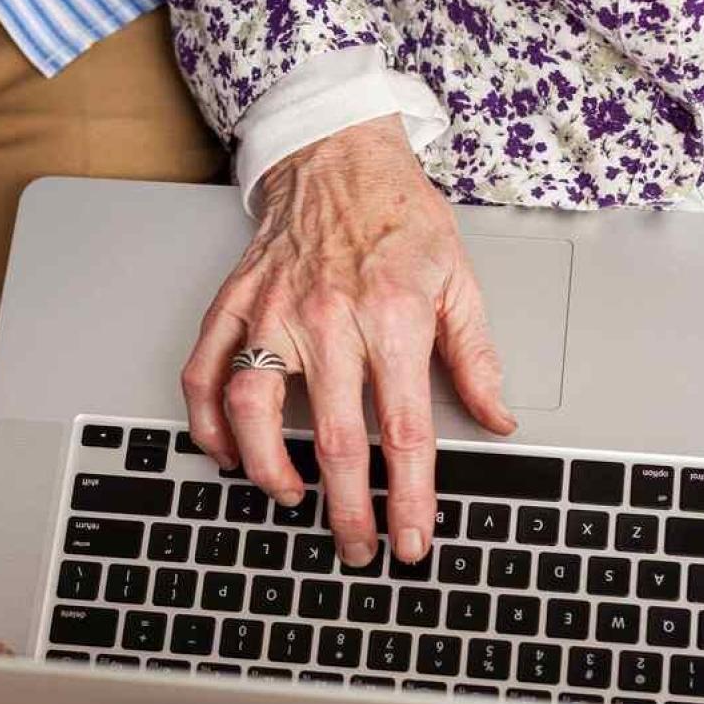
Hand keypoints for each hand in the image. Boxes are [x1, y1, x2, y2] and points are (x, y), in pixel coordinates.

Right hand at [184, 115, 515, 566]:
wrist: (338, 154)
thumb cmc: (399, 217)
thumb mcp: (459, 281)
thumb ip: (476, 357)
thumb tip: (497, 420)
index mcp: (394, 319)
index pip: (404, 432)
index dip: (408, 498)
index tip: (411, 540)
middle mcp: (329, 320)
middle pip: (334, 440)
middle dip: (348, 511)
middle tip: (359, 548)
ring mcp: (273, 312)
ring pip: (254, 413)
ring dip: (270, 472)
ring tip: (291, 499)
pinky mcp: (235, 304)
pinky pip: (206, 374)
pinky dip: (209, 424)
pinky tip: (227, 454)